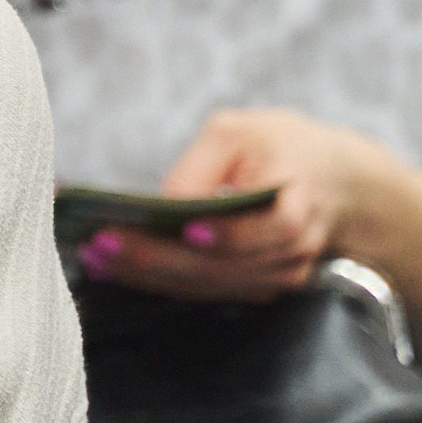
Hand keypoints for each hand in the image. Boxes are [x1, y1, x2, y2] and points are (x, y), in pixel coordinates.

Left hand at [78, 108, 381, 302]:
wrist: (328, 181)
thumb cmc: (272, 146)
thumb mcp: (239, 132)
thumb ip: (202, 165)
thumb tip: (162, 205)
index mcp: (298, 201)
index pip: (271, 227)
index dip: (231, 234)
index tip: (187, 229)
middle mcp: (292, 247)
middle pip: (225, 265)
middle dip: (159, 257)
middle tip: (102, 243)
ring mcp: (277, 275)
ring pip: (208, 284)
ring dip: (148, 274)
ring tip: (93, 256)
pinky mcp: (256, 288)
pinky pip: (204, 290)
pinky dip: (157, 281)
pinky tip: (112, 267)